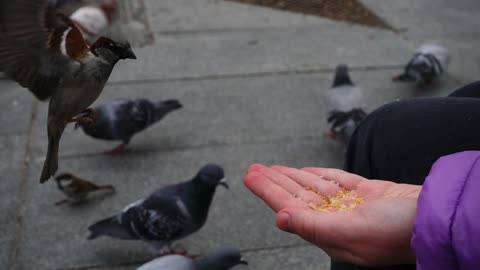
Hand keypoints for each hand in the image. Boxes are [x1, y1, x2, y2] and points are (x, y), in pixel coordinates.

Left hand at [244, 164, 420, 265]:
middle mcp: (336, 218)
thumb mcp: (352, 230)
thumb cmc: (397, 230)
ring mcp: (351, 204)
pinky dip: (318, 175)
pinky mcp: (365, 192)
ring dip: (290, 176)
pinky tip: (304, 172)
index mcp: (329, 231)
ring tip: (270, 167)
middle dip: (273, 181)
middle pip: (296, 195)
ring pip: (312, 187)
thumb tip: (280, 218)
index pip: (289, 207)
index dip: (268, 191)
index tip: (250, 176)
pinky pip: (334, 181)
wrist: (435, 217)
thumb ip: (313, 225)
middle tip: (253, 168)